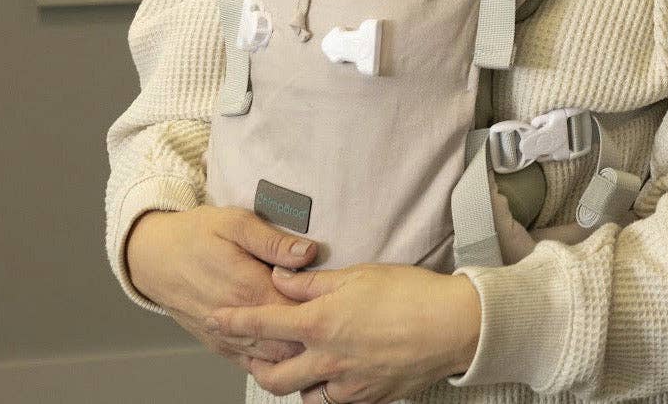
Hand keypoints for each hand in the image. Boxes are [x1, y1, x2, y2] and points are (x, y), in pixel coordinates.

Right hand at [125, 206, 318, 368]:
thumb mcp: (235, 222)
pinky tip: (285, 349)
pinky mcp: (219, 344)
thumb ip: (273, 241)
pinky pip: (252, 365)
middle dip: (313, 336)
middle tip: (331, 320)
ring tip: (315, 337)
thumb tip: (307, 252)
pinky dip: (272, 361)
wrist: (153, 257)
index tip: (335, 300)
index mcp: (248, 287)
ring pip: (274, 360)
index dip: (320, 309)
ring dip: (296, 352)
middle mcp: (239, 318)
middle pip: (290, 342)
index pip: (298, 311)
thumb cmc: (195, 234)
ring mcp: (228, 336)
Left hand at [210, 263, 481, 403]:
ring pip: (303, 395)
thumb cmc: (407, 293)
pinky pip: (333, 402)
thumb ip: (311, 282)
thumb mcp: (355, 275)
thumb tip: (279, 278)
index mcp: (321, 324)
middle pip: (274, 378)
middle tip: (254, 351)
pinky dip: (323, 390)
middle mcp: (329, 360)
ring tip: (296, 360)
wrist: (452, 327)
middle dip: (257, 367)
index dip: (234, 323)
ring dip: (293, 381)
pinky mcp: (369, 398)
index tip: (215, 319)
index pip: (263, 326)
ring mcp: (349, 385)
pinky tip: (330, 372)